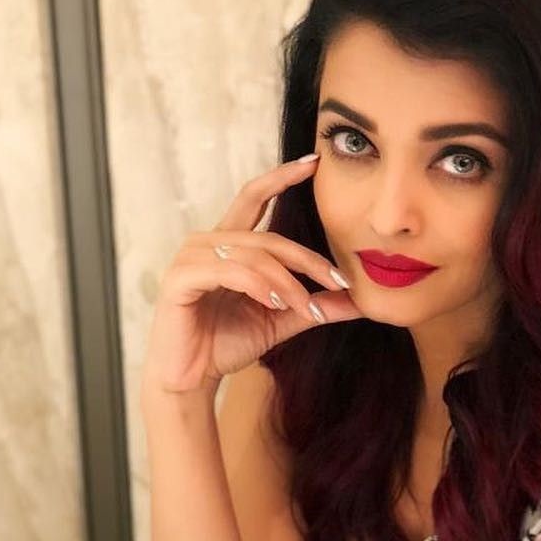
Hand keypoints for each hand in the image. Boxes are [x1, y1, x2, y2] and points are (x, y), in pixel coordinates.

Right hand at [140, 155, 363, 396]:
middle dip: (307, 259)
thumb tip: (360, 301)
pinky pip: (228, 271)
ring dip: (285, 281)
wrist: (191, 378)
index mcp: (228, 244)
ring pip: (252, 255)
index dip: (281, 177)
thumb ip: (314, 305)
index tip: (313, 162)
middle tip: (338, 282)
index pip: (254, 198)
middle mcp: (207, 242)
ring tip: (304, 306)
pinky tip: (274, 303)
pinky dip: (257, 285)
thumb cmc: (227, 344)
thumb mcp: (280, 320)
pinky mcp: (180, 279)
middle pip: (268, 236)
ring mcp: (190, 258)